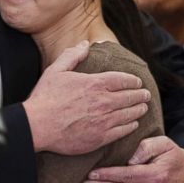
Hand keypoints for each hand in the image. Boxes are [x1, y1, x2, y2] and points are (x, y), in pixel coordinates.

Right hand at [23, 41, 149, 154]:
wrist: (38, 126)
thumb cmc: (45, 98)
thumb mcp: (56, 70)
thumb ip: (72, 55)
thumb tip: (84, 44)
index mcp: (94, 83)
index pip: (123, 80)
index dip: (133, 81)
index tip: (138, 82)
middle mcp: (103, 101)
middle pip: (130, 97)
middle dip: (140, 95)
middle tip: (145, 95)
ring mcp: (103, 120)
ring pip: (129, 114)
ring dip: (139, 110)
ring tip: (143, 108)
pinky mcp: (100, 138)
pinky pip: (122, 131)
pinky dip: (131, 126)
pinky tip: (133, 124)